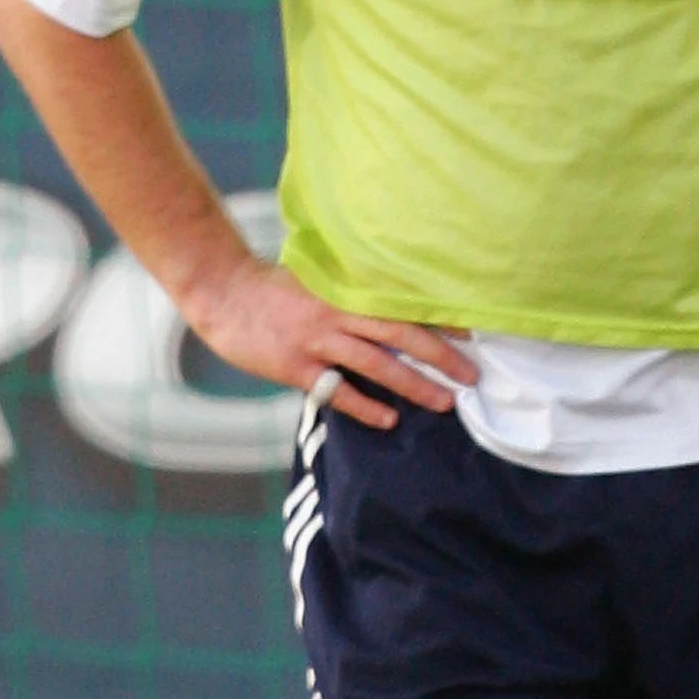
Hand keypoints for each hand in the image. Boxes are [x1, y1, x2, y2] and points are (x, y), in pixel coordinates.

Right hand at [182, 258, 477, 430]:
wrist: (223, 293)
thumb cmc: (274, 289)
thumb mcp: (319, 280)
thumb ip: (352, 294)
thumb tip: (394, 308)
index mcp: (348, 290)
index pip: (403, 304)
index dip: (440, 318)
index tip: (474, 332)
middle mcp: (338, 313)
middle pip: (401, 334)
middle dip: (441, 356)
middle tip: (472, 375)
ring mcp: (317, 340)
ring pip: (377, 364)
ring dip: (414, 384)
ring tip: (444, 401)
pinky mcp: (296, 366)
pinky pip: (338, 390)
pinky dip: (365, 405)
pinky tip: (389, 419)